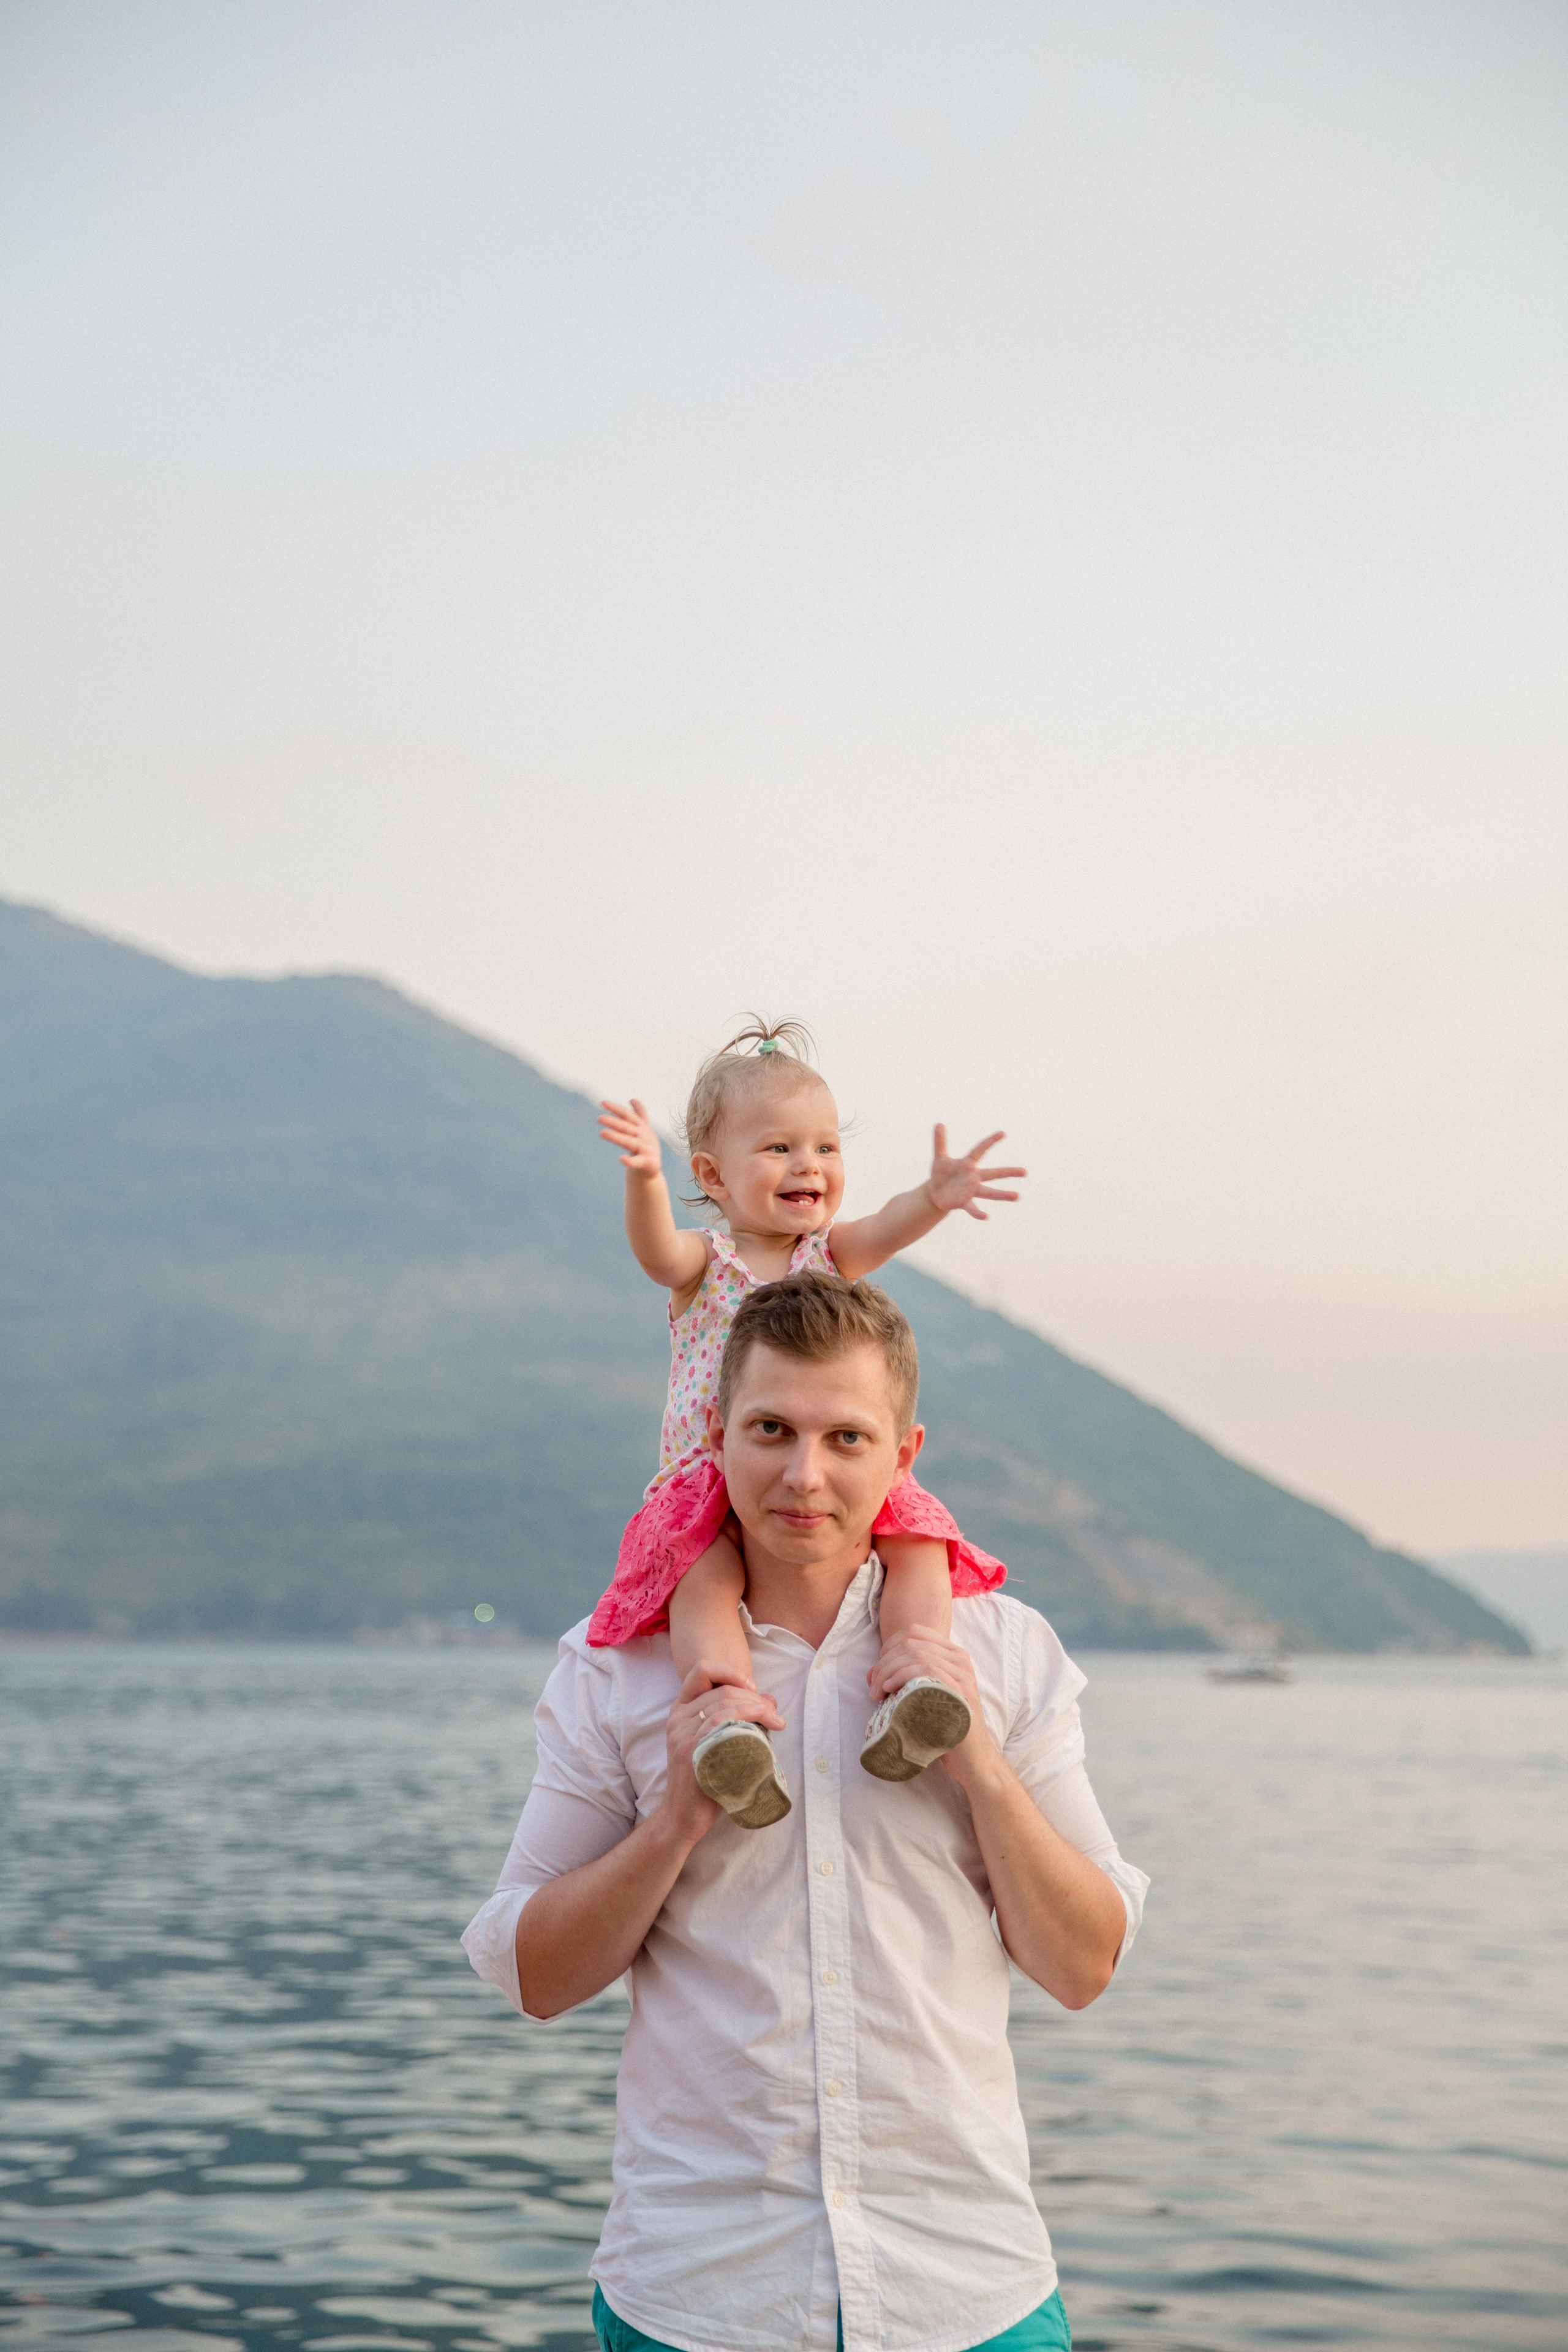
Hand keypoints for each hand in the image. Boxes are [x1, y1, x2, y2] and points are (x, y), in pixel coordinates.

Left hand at [598, 1097, 662, 1178]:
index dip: (616, 1108)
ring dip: (616, 1137)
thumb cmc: (645, 1146)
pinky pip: (638, 1161)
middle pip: (626, 1127)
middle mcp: (643, 1136)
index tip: (602, 1103)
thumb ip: (640, 1114)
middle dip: (614, 1122)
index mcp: (641, 1126)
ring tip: (602, 1133)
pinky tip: (621, 1159)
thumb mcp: (644, 1129)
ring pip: (629, 1142)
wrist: (653, 1167)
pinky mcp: (649, 1162)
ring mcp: (646, 1148)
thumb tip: (633, 1099)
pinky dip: (631, 1161)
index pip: (627, 1115)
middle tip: (599, 1119)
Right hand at [659, 1664, 787, 1845]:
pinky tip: (764, 1724)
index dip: (730, 1672)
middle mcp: (678, 1718)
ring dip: (758, 1707)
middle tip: (775, 1714)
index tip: (753, 1688)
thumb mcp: (716, 1742)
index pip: (701, 1671)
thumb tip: (768, 1699)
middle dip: (755, 1696)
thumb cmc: (705, 1778)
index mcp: (681, 1710)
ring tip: (776, 1720)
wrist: (683, 1815)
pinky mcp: (690, 1751)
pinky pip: (719, 1721)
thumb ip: (736, 1718)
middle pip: (722, 1690)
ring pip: (724, 1702)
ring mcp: (682, 1734)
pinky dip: (747, 1716)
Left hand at [867, 1626, 1001, 1789]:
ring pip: (916, 1654)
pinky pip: (928, 1669)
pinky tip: (890, 1689)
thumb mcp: (920, 1696)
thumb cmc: (941, 1727)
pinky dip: (902, 1676)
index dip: (888, 1646)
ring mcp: (963, 1674)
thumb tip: (871, 1674)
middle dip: (883, 1662)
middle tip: (872, 1688)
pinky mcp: (961, 1690)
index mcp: (952, 1654)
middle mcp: (960, 1658)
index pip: (914, 1632)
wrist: (970, 1757)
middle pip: (911, 1643)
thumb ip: (900, 1680)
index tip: (877, 1673)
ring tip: (876, 1693)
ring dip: (888, 1671)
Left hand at [925, 1125, 1026, 1220]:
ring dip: (1002, 1194)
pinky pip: (972, 1208)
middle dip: (1008, 1172)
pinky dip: (978, 1213)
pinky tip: (986, 1217)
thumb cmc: (941, 1174)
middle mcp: (973, 1177)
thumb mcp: (939, 1158)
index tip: (1003, 1133)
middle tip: (1025, 1172)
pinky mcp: (964, 1202)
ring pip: (989, 1192)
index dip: (990, 1141)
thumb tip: (938, 1124)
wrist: (936, 1193)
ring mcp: (971, 1190)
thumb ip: (940, 1142)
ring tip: (1017, 1196)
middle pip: (993, 1173)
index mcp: (968, 1164)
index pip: (980, 1150)